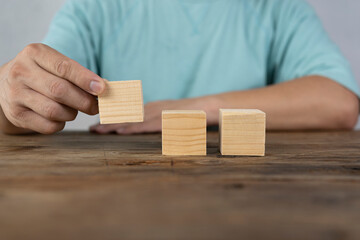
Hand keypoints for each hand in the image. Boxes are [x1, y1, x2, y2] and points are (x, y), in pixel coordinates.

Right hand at [0, 43, 104, 133]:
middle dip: (84, 101)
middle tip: (96, 106)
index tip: (102, 89)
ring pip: (54, 111)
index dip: (85, 79)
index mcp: (35, 53)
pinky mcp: (16, 114)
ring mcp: (16, 94)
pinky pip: (48, 126)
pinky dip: (61, 124)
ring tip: (73, 109)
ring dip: (71, 113)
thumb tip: (103, 88)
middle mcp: (21, 72)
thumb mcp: (55, 64)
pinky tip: (60, 117)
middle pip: (60, 91)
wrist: (6, 83)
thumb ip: (77, 74)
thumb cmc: (42, 73)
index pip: (64, 67)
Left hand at [90, 97, 219, 134]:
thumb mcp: (174, 117)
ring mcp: (159, 113)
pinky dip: (133, 128)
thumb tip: (148, 128)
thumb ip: (161, 121)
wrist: (210, 106)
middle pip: (128, 116)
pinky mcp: (166, 119)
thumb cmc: (193, 114)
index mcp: (154, 108)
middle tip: (91, 129)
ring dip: (115, 125)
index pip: (130, 114)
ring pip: (134, 119)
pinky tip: (121, 132)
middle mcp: (153, 108)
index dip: (114, 119)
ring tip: (98, 130)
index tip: (99, 124)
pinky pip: (147, 124)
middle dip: (109, 122)